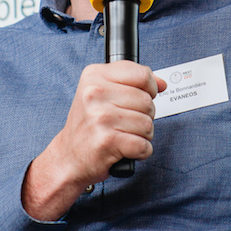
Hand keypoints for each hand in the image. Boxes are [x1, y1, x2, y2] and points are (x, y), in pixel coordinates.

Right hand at [22, 62, 166, 219]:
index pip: (141, 74)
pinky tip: (126, 148)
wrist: (68, 156)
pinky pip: (143, 145)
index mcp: (94, 76)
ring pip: (148, 124)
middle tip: (127, 122)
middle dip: (145, 115)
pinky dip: (140, 151)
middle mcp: (95, 94)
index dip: (150, 87)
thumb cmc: (88, 124)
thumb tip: (162, 83)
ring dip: (142, 135)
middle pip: (147, 101)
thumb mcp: (103, 92)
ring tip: (124, 134)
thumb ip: (133, 82)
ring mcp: (100, 117)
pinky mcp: (107, 141)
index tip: (144, 95)